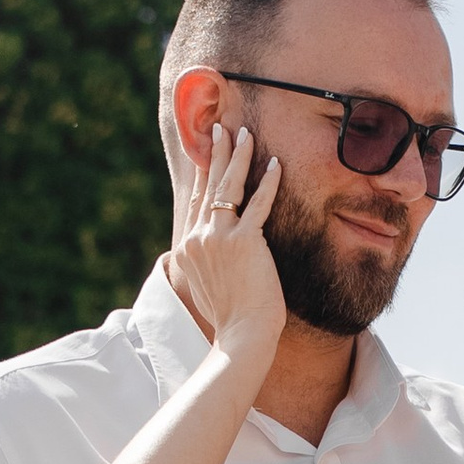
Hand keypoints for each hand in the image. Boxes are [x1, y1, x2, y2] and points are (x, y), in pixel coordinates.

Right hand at [166, 120, 284, 366]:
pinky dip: (268, 182)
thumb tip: (209, 255)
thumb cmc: (230, 318)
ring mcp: (218, 239)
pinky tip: (276, 164)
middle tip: (223, 128)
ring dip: (238, 156)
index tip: (209, 151)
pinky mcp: (244, 242)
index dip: (204, 173)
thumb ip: (205, 262)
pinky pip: (258, 204)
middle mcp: (197, 238)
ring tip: (246, 133)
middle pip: (209, 186)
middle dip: (217, 153)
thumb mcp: (206, 286)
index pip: (196, 200)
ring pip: (229, 187)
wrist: (242, 335)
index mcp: (187, 247)